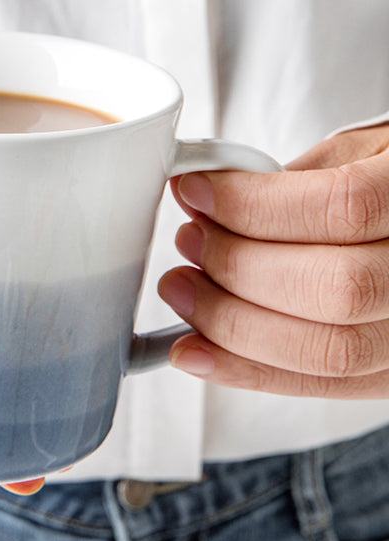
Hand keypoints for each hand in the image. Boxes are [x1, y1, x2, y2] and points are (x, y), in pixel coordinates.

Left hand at [158, 124, 388, 397]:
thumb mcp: (356, 154)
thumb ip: (284, 180)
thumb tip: (199, 197)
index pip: (344, 208)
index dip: (254, 205)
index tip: (196, 192)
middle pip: (336, 288)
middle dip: (237, 267)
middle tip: (189, 242)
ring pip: (329, 350)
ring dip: (231, 323)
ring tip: (183, 290)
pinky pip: (321, 387)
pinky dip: (245, 371)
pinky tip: (194, 350)